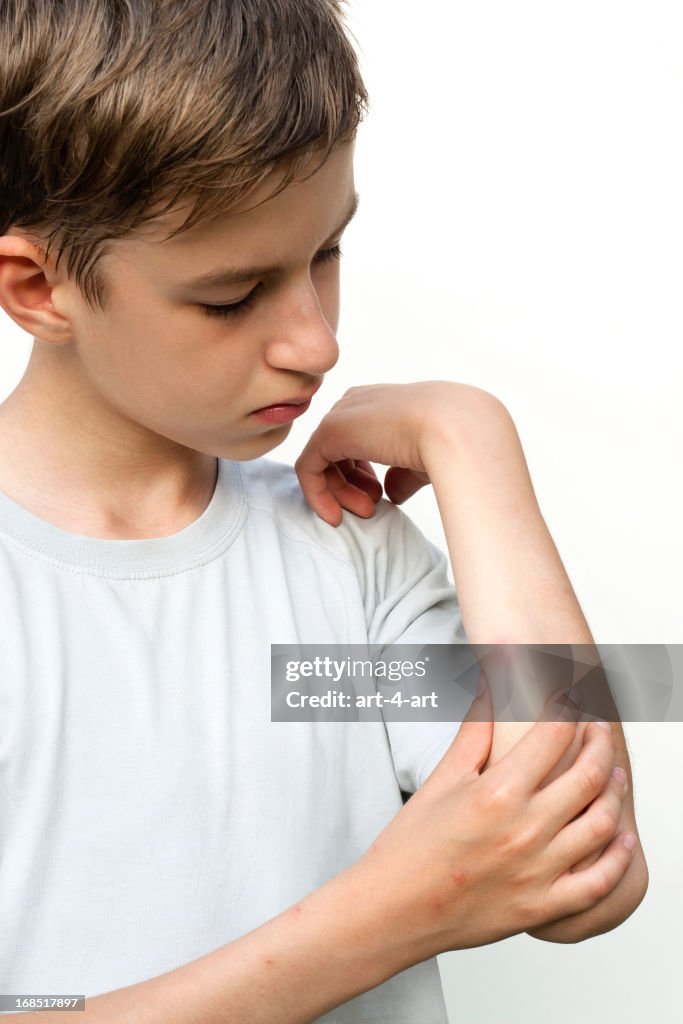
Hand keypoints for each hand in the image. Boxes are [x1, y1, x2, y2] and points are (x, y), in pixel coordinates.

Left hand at [295, 381, 487, 524]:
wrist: (456, 429)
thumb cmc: (451, 441)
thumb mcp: (422, 459)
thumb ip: (401, 473)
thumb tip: (391, 492)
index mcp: (379, 403)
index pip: (355, 442)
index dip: (362, 475)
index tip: (380, 497)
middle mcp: (356, 402)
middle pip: (335, 451)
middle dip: (350, 486)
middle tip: (370, 509)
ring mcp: (340, 414)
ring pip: (321, 461)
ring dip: (339, 494)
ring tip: (366, 512)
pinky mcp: (328, 432)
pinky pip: (308, 468)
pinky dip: (317, 496)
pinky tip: (335, 516)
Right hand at [353, 683, 635, 959]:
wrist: (393, 909)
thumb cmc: (410, 844)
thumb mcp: (442, 779)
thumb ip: (474, 730)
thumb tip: (491, 685)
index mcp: (497, 792)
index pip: (554, 736)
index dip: (569, 708)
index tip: (572, 697)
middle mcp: (525, 830)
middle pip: (589, 775)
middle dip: (600, 743)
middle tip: (598, 730)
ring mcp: (538, 872)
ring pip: (602, 823)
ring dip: (614, 792)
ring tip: (612, 775)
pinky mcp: (543, 906)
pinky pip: (600, 882)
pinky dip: (618, 857)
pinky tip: (621, 836)